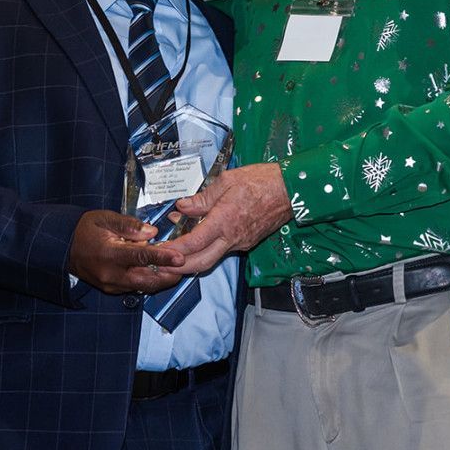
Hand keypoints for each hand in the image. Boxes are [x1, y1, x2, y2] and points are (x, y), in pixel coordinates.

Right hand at [68, 210, 185, 294]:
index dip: (163, 258)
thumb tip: (152, 232)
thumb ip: (129, 226)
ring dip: (161, 279)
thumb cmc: (85, 230)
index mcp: (109, 254)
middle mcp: (111, 274)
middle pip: (147, 280)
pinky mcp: (112, 290)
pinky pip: (135, 288)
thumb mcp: (105, 218)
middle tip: (185, 267)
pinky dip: (149, 280)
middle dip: (169, 276)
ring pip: (143, 287)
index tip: (180, 258)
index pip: (141, 257)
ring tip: (177, 269)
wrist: (64, 248)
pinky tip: (159, 271)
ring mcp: (111, 285)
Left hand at [161, 162, 291, 273]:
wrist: (290, 190)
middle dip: (179, 268)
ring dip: (192, 261)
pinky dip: (207, 251)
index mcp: (224, 221)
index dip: (174, 249)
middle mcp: (232, 238)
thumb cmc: (261, 180)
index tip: (159, 250)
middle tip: (162, 265)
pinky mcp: (247, 242)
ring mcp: (241, 243)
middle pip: (201, 263)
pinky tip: (198, 241)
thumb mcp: (227, 181)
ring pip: (212, 259)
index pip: (193, 243)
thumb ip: (202, 197)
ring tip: (175, 255)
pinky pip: (223, 251)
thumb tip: (183, 206)